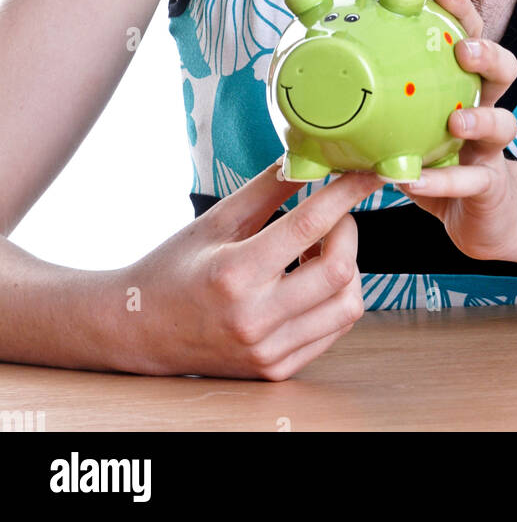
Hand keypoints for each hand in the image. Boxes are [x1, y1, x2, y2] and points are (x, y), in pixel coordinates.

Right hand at [116, 162, 382, 380]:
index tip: (367, 173)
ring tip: (315, 251)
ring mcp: (267, 351)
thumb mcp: (217, 219)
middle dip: (348, 231)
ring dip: (346, 268)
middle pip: (339, 270)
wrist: (140, 330)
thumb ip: (269, 188)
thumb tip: (310, 156)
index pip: (309, 225)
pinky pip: (333, 331)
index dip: (346, 193)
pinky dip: (334, 298)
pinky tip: (308, 280)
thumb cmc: (174, 269)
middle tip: (332, 216)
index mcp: (235, 273)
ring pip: (347, 306)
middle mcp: (254, 319)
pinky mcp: (276, 370)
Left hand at [382, 0, 516, 260]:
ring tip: (456, 120)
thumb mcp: (404, 124)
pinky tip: (415, 180)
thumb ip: (370, 99)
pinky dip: (444, 181)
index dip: (460, 12)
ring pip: (504, 124)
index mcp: (462, 86)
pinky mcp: (490, 187)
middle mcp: (486, 109)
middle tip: (463, 51)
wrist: (475, 216)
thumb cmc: (433, 159)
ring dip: (480, 118)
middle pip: (505, 70)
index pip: (470, 36)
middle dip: (488, 54)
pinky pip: (472, 181)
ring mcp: (493, 150)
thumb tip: (310, 71)